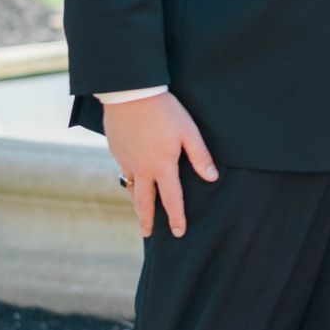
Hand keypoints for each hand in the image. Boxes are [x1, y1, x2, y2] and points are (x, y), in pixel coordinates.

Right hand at [103, 92, 218, 236]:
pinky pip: (125, 173)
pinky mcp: (117, 152)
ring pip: (132, 188)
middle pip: (145, 201)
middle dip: (147, 219)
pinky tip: (133, 182)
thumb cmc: (165, 111)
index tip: (178, 232)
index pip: (172, 198)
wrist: (130, 95)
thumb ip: (200, 156)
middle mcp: (143, 168)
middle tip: (147, 234)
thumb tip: (212, 178)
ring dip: (136, 203)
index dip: (176, 217)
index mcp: (162, 165)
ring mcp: (127, 161)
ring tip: (140, 213)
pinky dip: (130, 182)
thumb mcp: (189, 131)